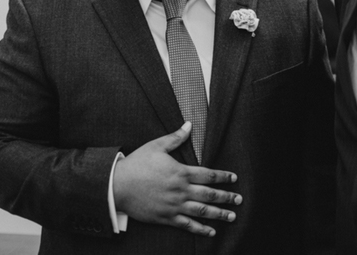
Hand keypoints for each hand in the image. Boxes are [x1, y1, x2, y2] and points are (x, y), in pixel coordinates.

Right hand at [113, 122, 241, 236]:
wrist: (117, 185)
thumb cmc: (136, 164)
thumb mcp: (156, 146)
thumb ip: (175, 138)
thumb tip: (189, 125)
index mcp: (180, 172)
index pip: (208, 174)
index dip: (223, 177)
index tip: (233, 178)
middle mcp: (181, 190)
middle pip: (209, 194)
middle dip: (226, 197)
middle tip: (240, 199)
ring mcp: (174, 206)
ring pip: (202, 211)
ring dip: (219, 214)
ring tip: (232, 216)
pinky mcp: (166, 218)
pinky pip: (187, 225)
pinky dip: (200, 229)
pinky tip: (211, 232)